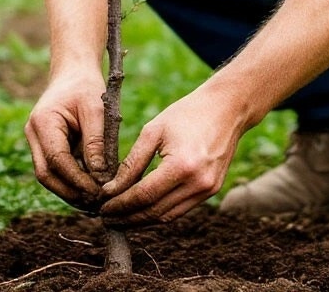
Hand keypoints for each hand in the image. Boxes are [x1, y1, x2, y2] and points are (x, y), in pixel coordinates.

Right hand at [24, 72, 107, 209]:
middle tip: (96, 204)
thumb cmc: (86, 86)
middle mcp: (33, 134)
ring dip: (70, 190)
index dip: (76, 180)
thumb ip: (96, 143)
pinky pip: (55, 169)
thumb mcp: (97, 110)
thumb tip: (100, 177)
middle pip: (46, 174)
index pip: (56, 160)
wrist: (74, 71)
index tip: (98, 192)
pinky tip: (89, 189)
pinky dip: (71, 180)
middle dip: (70, 192)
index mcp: (43, 122)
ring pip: (48, 175)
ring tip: (95, 202)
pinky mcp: (45, 145)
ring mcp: (36, 141)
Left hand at [98, 88, 244, 224]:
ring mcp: (208, 190)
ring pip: (167, 216)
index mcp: (182, 165)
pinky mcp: (212, 190)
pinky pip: (180, 209)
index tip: (102, 206)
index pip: (144, 196)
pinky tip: (142, 208)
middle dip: (127, 217)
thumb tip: (111, 189)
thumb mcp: (154, 130)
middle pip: (155, 212)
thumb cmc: (187, 113)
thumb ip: (132, 162)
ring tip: (120, 216)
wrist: (226, 108)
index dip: (120, 205)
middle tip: (106, 216)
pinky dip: (159, 212)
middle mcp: (198, 183)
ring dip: (142, 220)